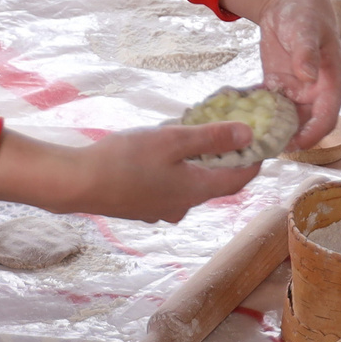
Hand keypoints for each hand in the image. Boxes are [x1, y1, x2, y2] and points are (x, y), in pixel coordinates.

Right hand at [0, 122, 262, 221]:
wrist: (79, 184)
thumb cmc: (126, 159)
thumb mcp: (172, 140)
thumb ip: (211, 137)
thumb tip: (249, 136)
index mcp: (196, 190)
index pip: (238, 179)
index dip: (253, 160)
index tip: (261, 140)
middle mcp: (182, 206)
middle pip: (215, 182)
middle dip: (224, 158)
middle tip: (225, 131)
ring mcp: (160, 210)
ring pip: (190, 186)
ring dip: (197, 164)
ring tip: (189, 138)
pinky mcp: (141, 207)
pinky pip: (169, 188)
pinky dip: (175, 171)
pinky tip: (159, 155)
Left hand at [221, 0, 340, 146]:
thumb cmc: (304, 10)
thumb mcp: (304, 28)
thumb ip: (306, 52)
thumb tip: (309, 76)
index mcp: (330, 82)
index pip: (326, 118)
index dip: (312, 135)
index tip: (293, 145)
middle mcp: (315, 92)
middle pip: (306, 126)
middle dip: (287, 139)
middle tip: (262, 148)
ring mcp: (296, 91)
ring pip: (287, 121)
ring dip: (271, 130)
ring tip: (248, 138)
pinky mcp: (279, 86)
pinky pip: (270, 107)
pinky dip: (258, 114)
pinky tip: (240, 118)